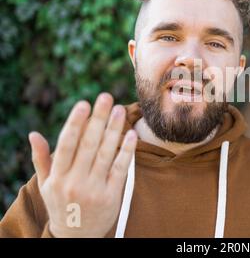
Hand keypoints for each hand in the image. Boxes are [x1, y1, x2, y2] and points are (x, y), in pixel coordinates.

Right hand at [28, 92, 136, 236]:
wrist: (77, 236)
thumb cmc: (61, 204)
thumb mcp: (47, 184)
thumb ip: (43, 159)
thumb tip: (33, 134)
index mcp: (58, 177)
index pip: (67, 144)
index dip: (76, 123)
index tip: (83, 103)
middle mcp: (75, 182)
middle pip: (88, 145)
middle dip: (97, 119)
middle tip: (105, 97)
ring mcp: (95, 189)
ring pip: (105, 154)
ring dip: (113, 130)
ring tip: (119, 110)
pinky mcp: (112, 195)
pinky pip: (120, 169)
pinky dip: (126, 151)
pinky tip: (131, 134)